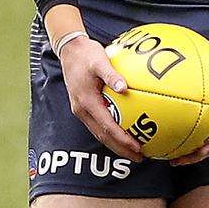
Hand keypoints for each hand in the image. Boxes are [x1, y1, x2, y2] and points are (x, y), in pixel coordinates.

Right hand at [59, 36, 142, 161]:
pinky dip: (111, 132)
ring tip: (133, 151)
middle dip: (120, 149)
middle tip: (139, 157)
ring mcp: (81, 110)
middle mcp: (82, 110)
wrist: (70, 50)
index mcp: (86, 102)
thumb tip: (125, 88)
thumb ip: (112, 75)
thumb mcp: (100, 61)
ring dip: (115, 144)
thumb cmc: (87, 54)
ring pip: (99, 133)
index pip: (107, 128)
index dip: (122, 140)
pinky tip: (123, 131)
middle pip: (103, 137)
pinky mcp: (83, 106)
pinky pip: (98, 124)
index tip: (137, 148)